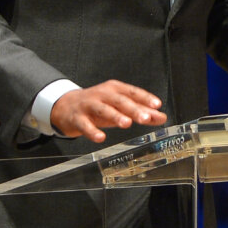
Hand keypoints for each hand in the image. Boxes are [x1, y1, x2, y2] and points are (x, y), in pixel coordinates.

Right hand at [50, 80, 167, 142]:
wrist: (66, 106)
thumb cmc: (98, 106)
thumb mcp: (119, 107)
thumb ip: (141, 111)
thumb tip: (161, 117)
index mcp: (115, 89)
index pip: (132, 92)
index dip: (145, 98)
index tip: (157, 105)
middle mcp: (102, 95)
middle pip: (120, 101)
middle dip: (134, 109)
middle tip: (146, 118)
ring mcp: (88, 105)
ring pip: (103, 109)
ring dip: (115, 116)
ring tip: (126, 123)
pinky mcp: (77, 118)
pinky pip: (84, 125)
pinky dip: (92, 131)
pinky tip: (100, 137)